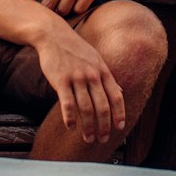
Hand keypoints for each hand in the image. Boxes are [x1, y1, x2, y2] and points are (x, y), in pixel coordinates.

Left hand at [20, 0, 118, 15]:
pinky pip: (80, 9)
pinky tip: (79, 3)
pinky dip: (78, 9)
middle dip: (49, 10)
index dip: (32, 4)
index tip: (36, 6)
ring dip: (64, 10)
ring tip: (66, 6)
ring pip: (64, 9)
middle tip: (53, 9)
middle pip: (48, 4)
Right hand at [34, 19, 125, 144]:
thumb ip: (108, 77)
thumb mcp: (97, 60)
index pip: (116, 96)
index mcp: (103, 71)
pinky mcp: (60, 80)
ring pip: (86, 108)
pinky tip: (71, 127)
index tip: (120, 128)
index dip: (119, 114)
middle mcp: (92, 75)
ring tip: (88, 139)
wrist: (54, 35)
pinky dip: (70, 118)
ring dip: (88, 127)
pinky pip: (67, 103)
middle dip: (104, 126)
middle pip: (102, 106)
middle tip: (103, 140)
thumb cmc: (76, 50)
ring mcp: (77, 77)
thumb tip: (121, 92)